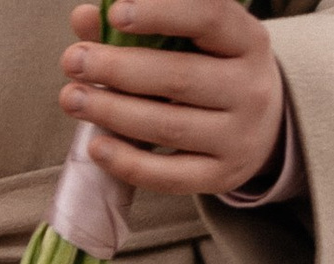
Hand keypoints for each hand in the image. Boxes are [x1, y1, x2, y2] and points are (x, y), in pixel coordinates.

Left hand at [61, 0, 285, 195]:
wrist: (262, 128)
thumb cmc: (213, 72)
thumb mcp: (194, 42)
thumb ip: (144, 25)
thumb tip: (84, 17)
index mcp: (249, 40)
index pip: (210, 17)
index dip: (162, 12)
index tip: (115, 12)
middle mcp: (251, 87)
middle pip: (179, 77)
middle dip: (119, 69)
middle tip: (73, 60)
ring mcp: (238, 137)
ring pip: (168, 126)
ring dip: (112, 112)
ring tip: (70, 98)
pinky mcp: (220, 178)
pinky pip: (167, 176)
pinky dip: (127, 161)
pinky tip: (95, 146)